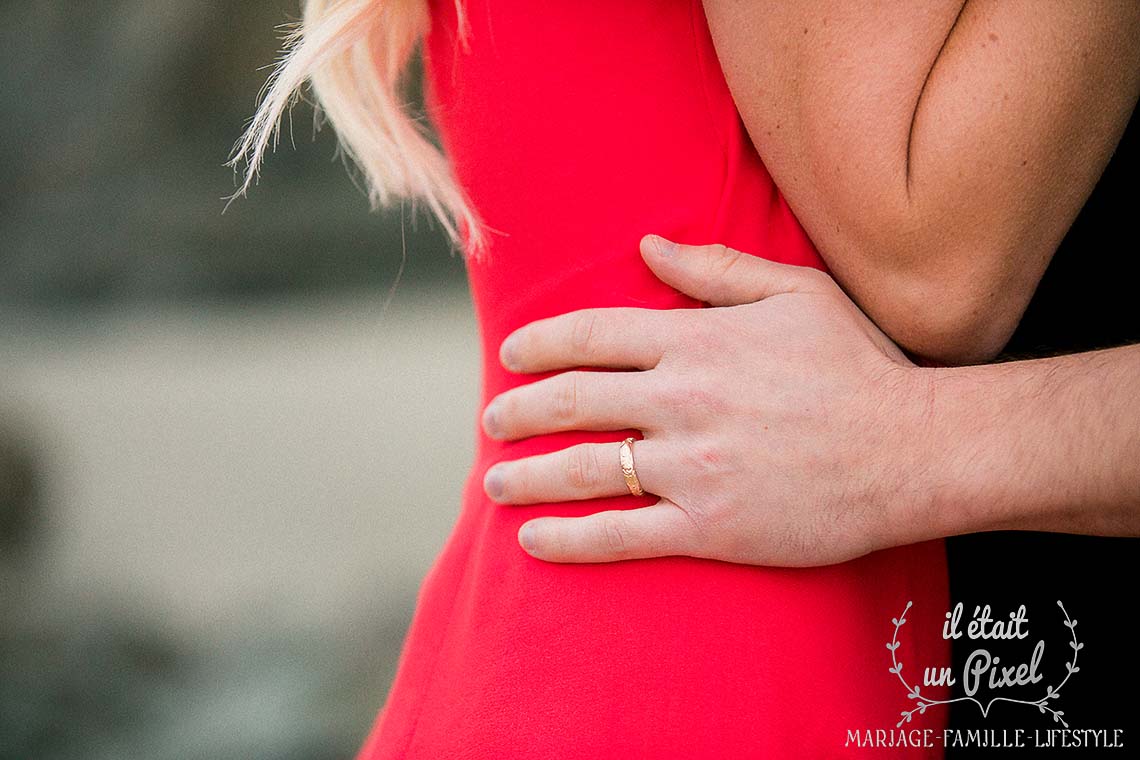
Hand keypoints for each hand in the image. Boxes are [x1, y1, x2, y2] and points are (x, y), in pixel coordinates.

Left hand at [481, 235, 931, 566]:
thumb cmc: (858, 367)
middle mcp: (684, 399)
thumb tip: (647, 247)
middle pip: (572, 401)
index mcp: (698, 340)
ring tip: (494, 483)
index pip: (591, 335)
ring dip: (526, 477)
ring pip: (584, 469)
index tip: (510, 356)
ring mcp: (694, 466)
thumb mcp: (795, 294)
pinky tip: (532, 541)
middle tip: (490, 420)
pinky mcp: (711, 526)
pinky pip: (622, 534)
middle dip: (516, 411)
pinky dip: (568, 539)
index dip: (540, 344)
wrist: (915, 450)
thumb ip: (714, 270)